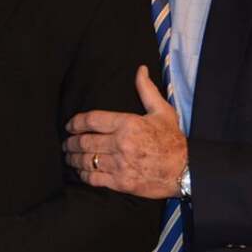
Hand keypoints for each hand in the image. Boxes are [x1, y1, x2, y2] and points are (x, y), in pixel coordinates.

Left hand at [63, 66, 187, 197]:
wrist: (186, 170)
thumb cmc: (173, 140)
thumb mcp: (162, 111)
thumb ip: (146, 90)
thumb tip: (140, 69)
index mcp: (128, 124)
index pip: (91, 120)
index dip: (75, 122)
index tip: (69, 126)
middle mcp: (121, 143)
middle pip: (84, 141)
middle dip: (70, 142)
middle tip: (66, 143)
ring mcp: (120, 164)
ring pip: (86, 160)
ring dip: (73, 158)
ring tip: (69, 156)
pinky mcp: (121, 182)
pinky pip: (94, 178)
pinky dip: (83, 175)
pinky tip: (80, 171)